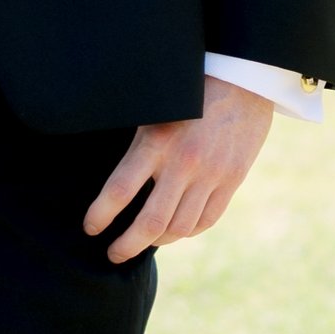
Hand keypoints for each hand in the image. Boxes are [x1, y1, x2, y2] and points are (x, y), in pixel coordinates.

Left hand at [83, 76, 274, 263]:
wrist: (244, 79)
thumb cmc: (190, 91)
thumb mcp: (156, 109)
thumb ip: (139, 145)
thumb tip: (116, 180)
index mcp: (157, 142)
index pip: (120, 191)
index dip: (100, 215)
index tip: (90, 228)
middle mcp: (184, 164)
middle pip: (151, 223)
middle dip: (127, 246)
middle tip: (113, 254)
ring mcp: (211, 175)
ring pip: (180, 228)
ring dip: (157, 241)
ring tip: (145, 241)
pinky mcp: (232, 180)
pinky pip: (206, 220)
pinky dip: (187, 232)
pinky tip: (176, 230)